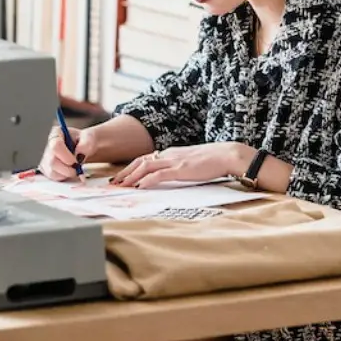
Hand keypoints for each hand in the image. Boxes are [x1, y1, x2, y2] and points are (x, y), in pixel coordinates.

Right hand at [38, 126, 97, 180]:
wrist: (86, 149)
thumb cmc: (86, 141)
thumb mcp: (91, 137)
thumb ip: (87, 142)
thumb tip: (79, 153)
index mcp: (57, 133)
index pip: (56, 145)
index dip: (66, 156)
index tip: (76, 161)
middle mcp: (49, 145)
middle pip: (52, 161)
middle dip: (68, 168)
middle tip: (78, 168)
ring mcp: (46, 159)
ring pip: (52, 172)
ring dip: (66, 174)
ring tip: (75, 168)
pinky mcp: (48, 170)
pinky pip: (53, 178)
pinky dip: (64, 178)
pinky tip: (70, 171)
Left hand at [111, 142, 251, 188]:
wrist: (227, 155)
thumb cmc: (213, 160)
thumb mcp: (190, 162)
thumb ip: (178, 167)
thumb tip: (169, 176)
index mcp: (171, 153)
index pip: (145, 158)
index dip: (131, 168)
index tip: (121, 177)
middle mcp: (169, 154)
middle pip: (140, 161)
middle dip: (125, 172)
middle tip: (113, 183)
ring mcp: (174, 161)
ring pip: (145, 166)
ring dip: (131, 177)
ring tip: (121, 186)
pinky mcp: (180, 169)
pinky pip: (158, 174)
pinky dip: (146, 180)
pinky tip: (139, 187)